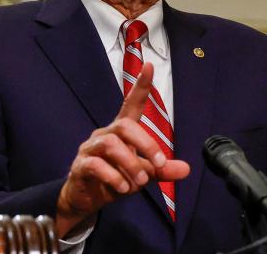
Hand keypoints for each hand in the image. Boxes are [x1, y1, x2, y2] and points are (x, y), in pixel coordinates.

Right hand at [55, 63, 189, 235]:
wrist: (86, 200)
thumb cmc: (116, 179)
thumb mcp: (143, 174)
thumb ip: (162, 170)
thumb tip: (186, 169)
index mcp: (122, 131)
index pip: (131, 103)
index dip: (140, 85)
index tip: (149, 66)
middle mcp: (105, 134)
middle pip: (125, 125)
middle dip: (145, 144)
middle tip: (159, 163)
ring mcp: (90, 149)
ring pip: (111, 145)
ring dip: (130, 163)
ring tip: (139, 183)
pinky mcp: (80, 165)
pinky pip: (96, 165)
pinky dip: (113, 177)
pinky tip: (123, 188)